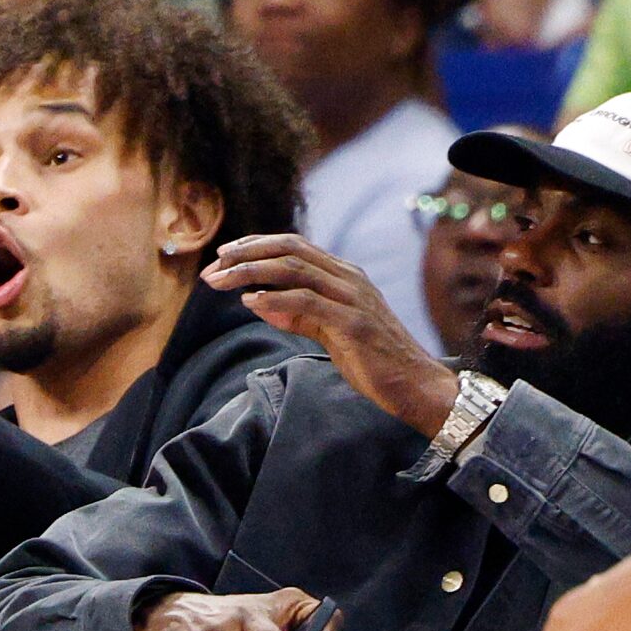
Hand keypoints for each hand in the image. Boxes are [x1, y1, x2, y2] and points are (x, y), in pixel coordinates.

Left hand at [205, 234, 459, 437]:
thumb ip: (299, 315)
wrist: (416, 385)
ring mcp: (352, 297)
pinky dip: (275, 299)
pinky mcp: (353, 322)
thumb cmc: (374, 359)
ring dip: (250, 273)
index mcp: (344, 274)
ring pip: (293, 269)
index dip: (255, 245)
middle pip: (289, 249)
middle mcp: (348, 277)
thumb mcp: (330, 331)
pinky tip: (251, 302)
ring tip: (221, 281)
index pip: (293, 245)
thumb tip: (259, 303)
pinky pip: (307, 302)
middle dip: (246, 254)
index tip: (224, 254)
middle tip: (214, 266)